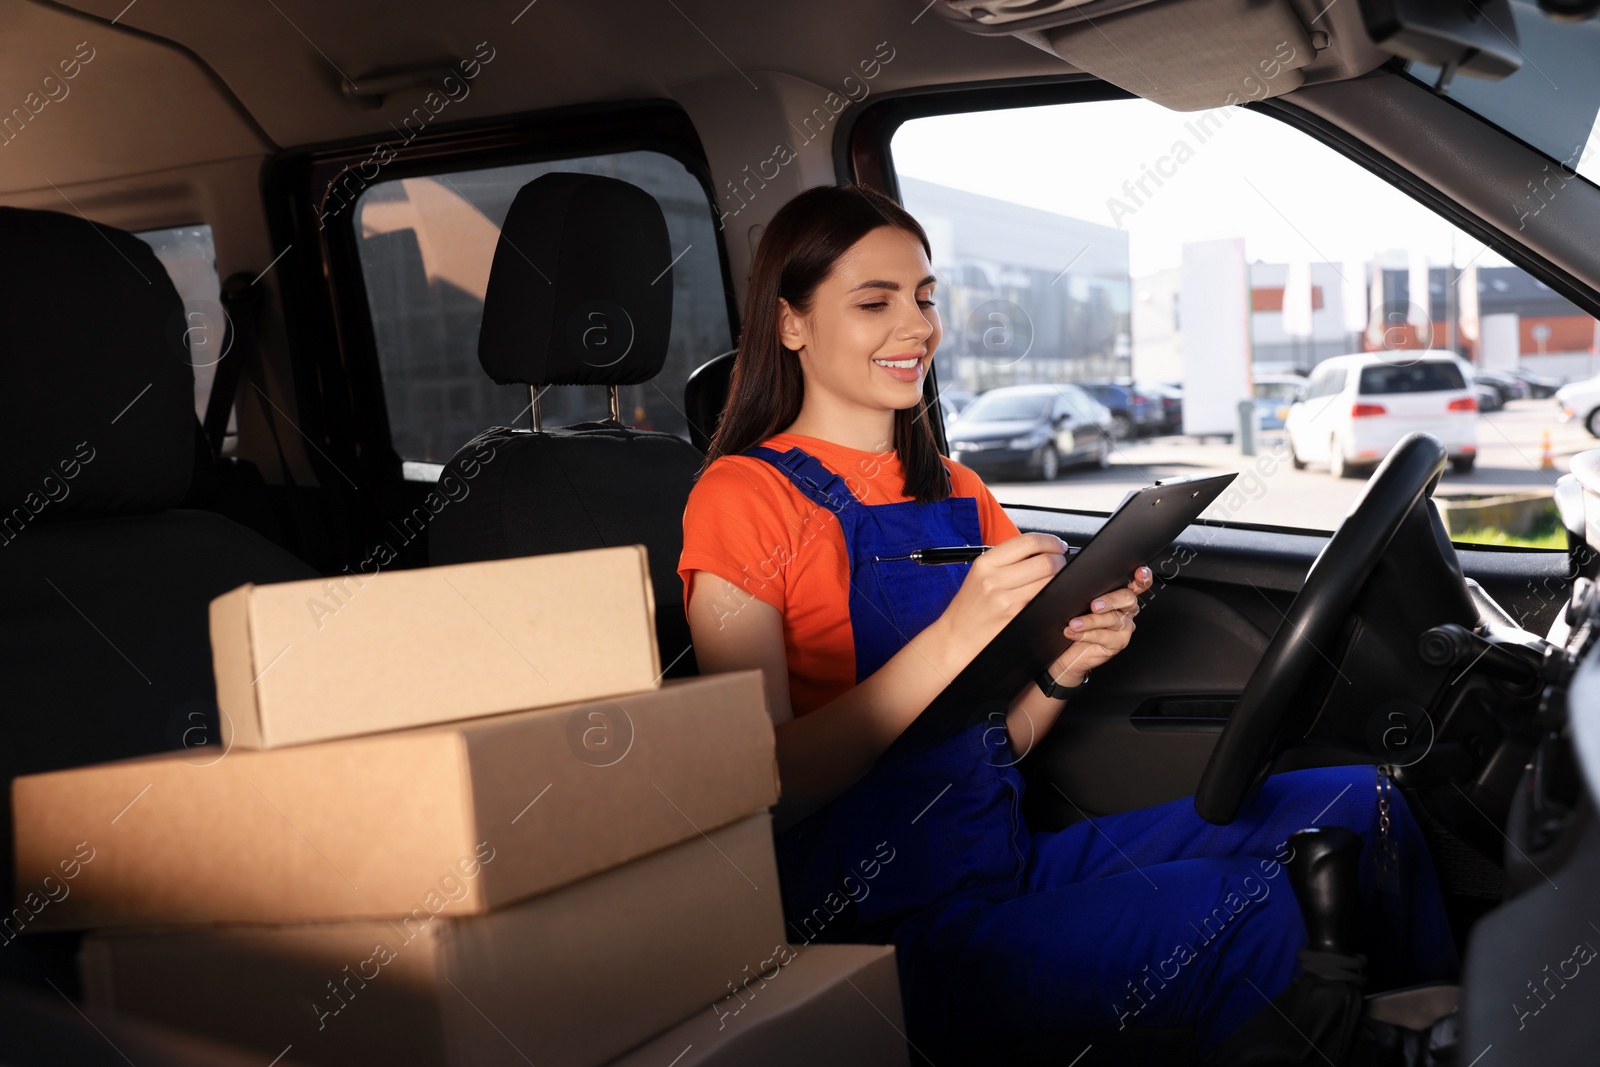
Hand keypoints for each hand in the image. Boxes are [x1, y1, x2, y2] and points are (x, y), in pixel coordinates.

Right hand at [936, 532, 1069, 663]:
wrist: (956, 637)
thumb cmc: (970, 606)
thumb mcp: (980, 575)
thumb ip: (1006, 560)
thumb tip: (1040, 549)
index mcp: (985, 563)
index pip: (1028, 542)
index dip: (1050, 541)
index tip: (1057, 546)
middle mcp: (994, 579)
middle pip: (1045, 561)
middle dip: (1060, 560)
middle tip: (1060, 563)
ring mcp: (1006, 600)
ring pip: (1049, 581)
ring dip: (1059, 578)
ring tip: (1054, 579)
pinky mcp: (1016, 617)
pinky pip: (1045, 600)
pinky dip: (1053, 596)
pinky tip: (1049, 595)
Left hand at [1045, 565, 1154, 685]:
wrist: (1064, 651)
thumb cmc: (1070, 620)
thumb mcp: (1070, 596)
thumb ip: (1072, 579)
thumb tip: (1062, 563)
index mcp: (1118, 593)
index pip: (1134, 582)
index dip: (1142, 577)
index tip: (1140, 573)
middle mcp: (1124, 608)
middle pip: (1128, 598)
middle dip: (1111, 600)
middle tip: (1094, 605)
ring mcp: (1123, 626)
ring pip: (1114, 618)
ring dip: (1091, 620)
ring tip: (1074, 623)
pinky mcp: (1118, 642)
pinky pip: (1104, 636)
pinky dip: (1086, 634)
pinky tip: (1073, 632)